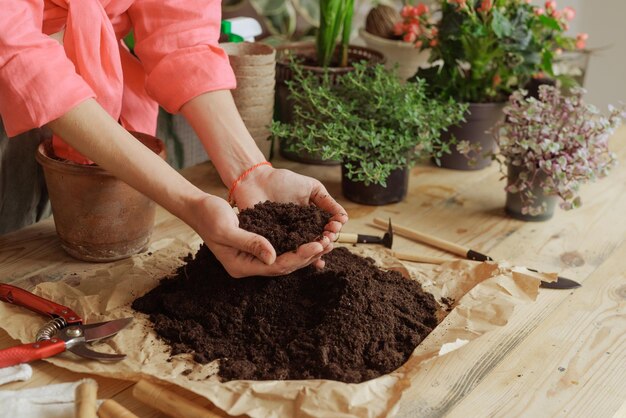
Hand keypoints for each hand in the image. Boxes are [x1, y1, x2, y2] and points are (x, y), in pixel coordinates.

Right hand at [191, 194, 333, 277]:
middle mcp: (248, 265)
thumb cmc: (209, 216)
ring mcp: (253, 257)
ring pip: (284, 258)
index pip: (275, 266)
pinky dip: (296, 243)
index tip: (316, 245)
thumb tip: (273, 256)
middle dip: (307, 255)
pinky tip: (311, 238)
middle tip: (328, 244)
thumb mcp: (227, 229)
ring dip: (305, 251)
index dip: (298, 257)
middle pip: (284, 266)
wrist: (198, 207)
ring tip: (326, 243)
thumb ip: (250, 242)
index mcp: (240, 266)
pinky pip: (281, 249)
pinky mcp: (257, 246)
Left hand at [232, 166, 348, 268]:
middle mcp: (301, 232)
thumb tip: (344, 218)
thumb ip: (327, 201)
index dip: (332, 230)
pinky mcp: (271, 242)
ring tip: (320, 246)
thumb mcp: (311, 188)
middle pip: (317, 242)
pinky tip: (304, 257)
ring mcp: (286, 238)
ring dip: (314, 251)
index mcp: (311, 221)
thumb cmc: (284, 181)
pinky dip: (293, 257)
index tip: (334, 226)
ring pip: (303, 250)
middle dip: (326, 242)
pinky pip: (283, 252)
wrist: (256, 180)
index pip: (326, 230)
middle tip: (328, 237)